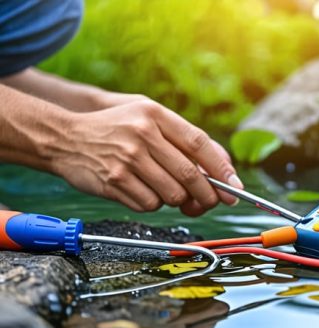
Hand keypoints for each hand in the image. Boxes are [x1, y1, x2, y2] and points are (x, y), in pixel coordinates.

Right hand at [52, 99, 242, 214]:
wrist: (65, 138)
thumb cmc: (115, 130)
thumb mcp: (147, 118)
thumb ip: (183, 139)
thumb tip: (221, 169)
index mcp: (155, 114)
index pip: (199, 143)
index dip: (222, 168)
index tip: (235, 186)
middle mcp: (142, 134)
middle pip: (191, 174)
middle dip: (207, 195)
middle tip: (211, 201)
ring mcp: (128, 159)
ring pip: (173, 194)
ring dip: (177, 199)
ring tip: (167, 189)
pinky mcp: (115, 181)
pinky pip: (150, 205)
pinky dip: (153, 203)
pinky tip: (143, 190)